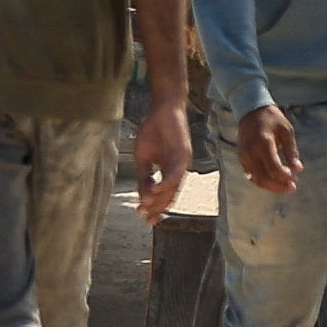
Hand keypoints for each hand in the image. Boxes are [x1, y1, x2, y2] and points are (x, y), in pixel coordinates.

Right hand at [131, 91, 194, 222]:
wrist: (162, 108)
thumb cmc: (153, 130)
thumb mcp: (143, 158)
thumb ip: (144, 177)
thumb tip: (142, 196)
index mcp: (168, 172)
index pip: (163, 195)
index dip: (154, 207)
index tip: (143, 218)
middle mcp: (177, 171)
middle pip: (169, 195)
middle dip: (158, 208)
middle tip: (146, 218)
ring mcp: (181, 164)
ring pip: (174, 187)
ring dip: (161, 199)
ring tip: (148, 207)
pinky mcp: (183, 154)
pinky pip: (176, 173)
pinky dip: (167, 183)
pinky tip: (156, 189)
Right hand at [234, 104, 303, 195]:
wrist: (251, 110)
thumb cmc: (272, 119)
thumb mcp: (286, 130)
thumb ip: (291, 151)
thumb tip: (299, 169)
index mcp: (263, 143)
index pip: (274, 168)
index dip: (285, 177)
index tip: (295, 179)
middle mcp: (251, 151)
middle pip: (264, 177)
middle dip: (279, 186)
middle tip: (292, 187)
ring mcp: (244, 155)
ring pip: (256, 179)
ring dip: (271, 186)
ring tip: (284, 187)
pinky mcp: (241, 157)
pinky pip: (251, 175)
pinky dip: (262, 181)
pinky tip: (273, 182)